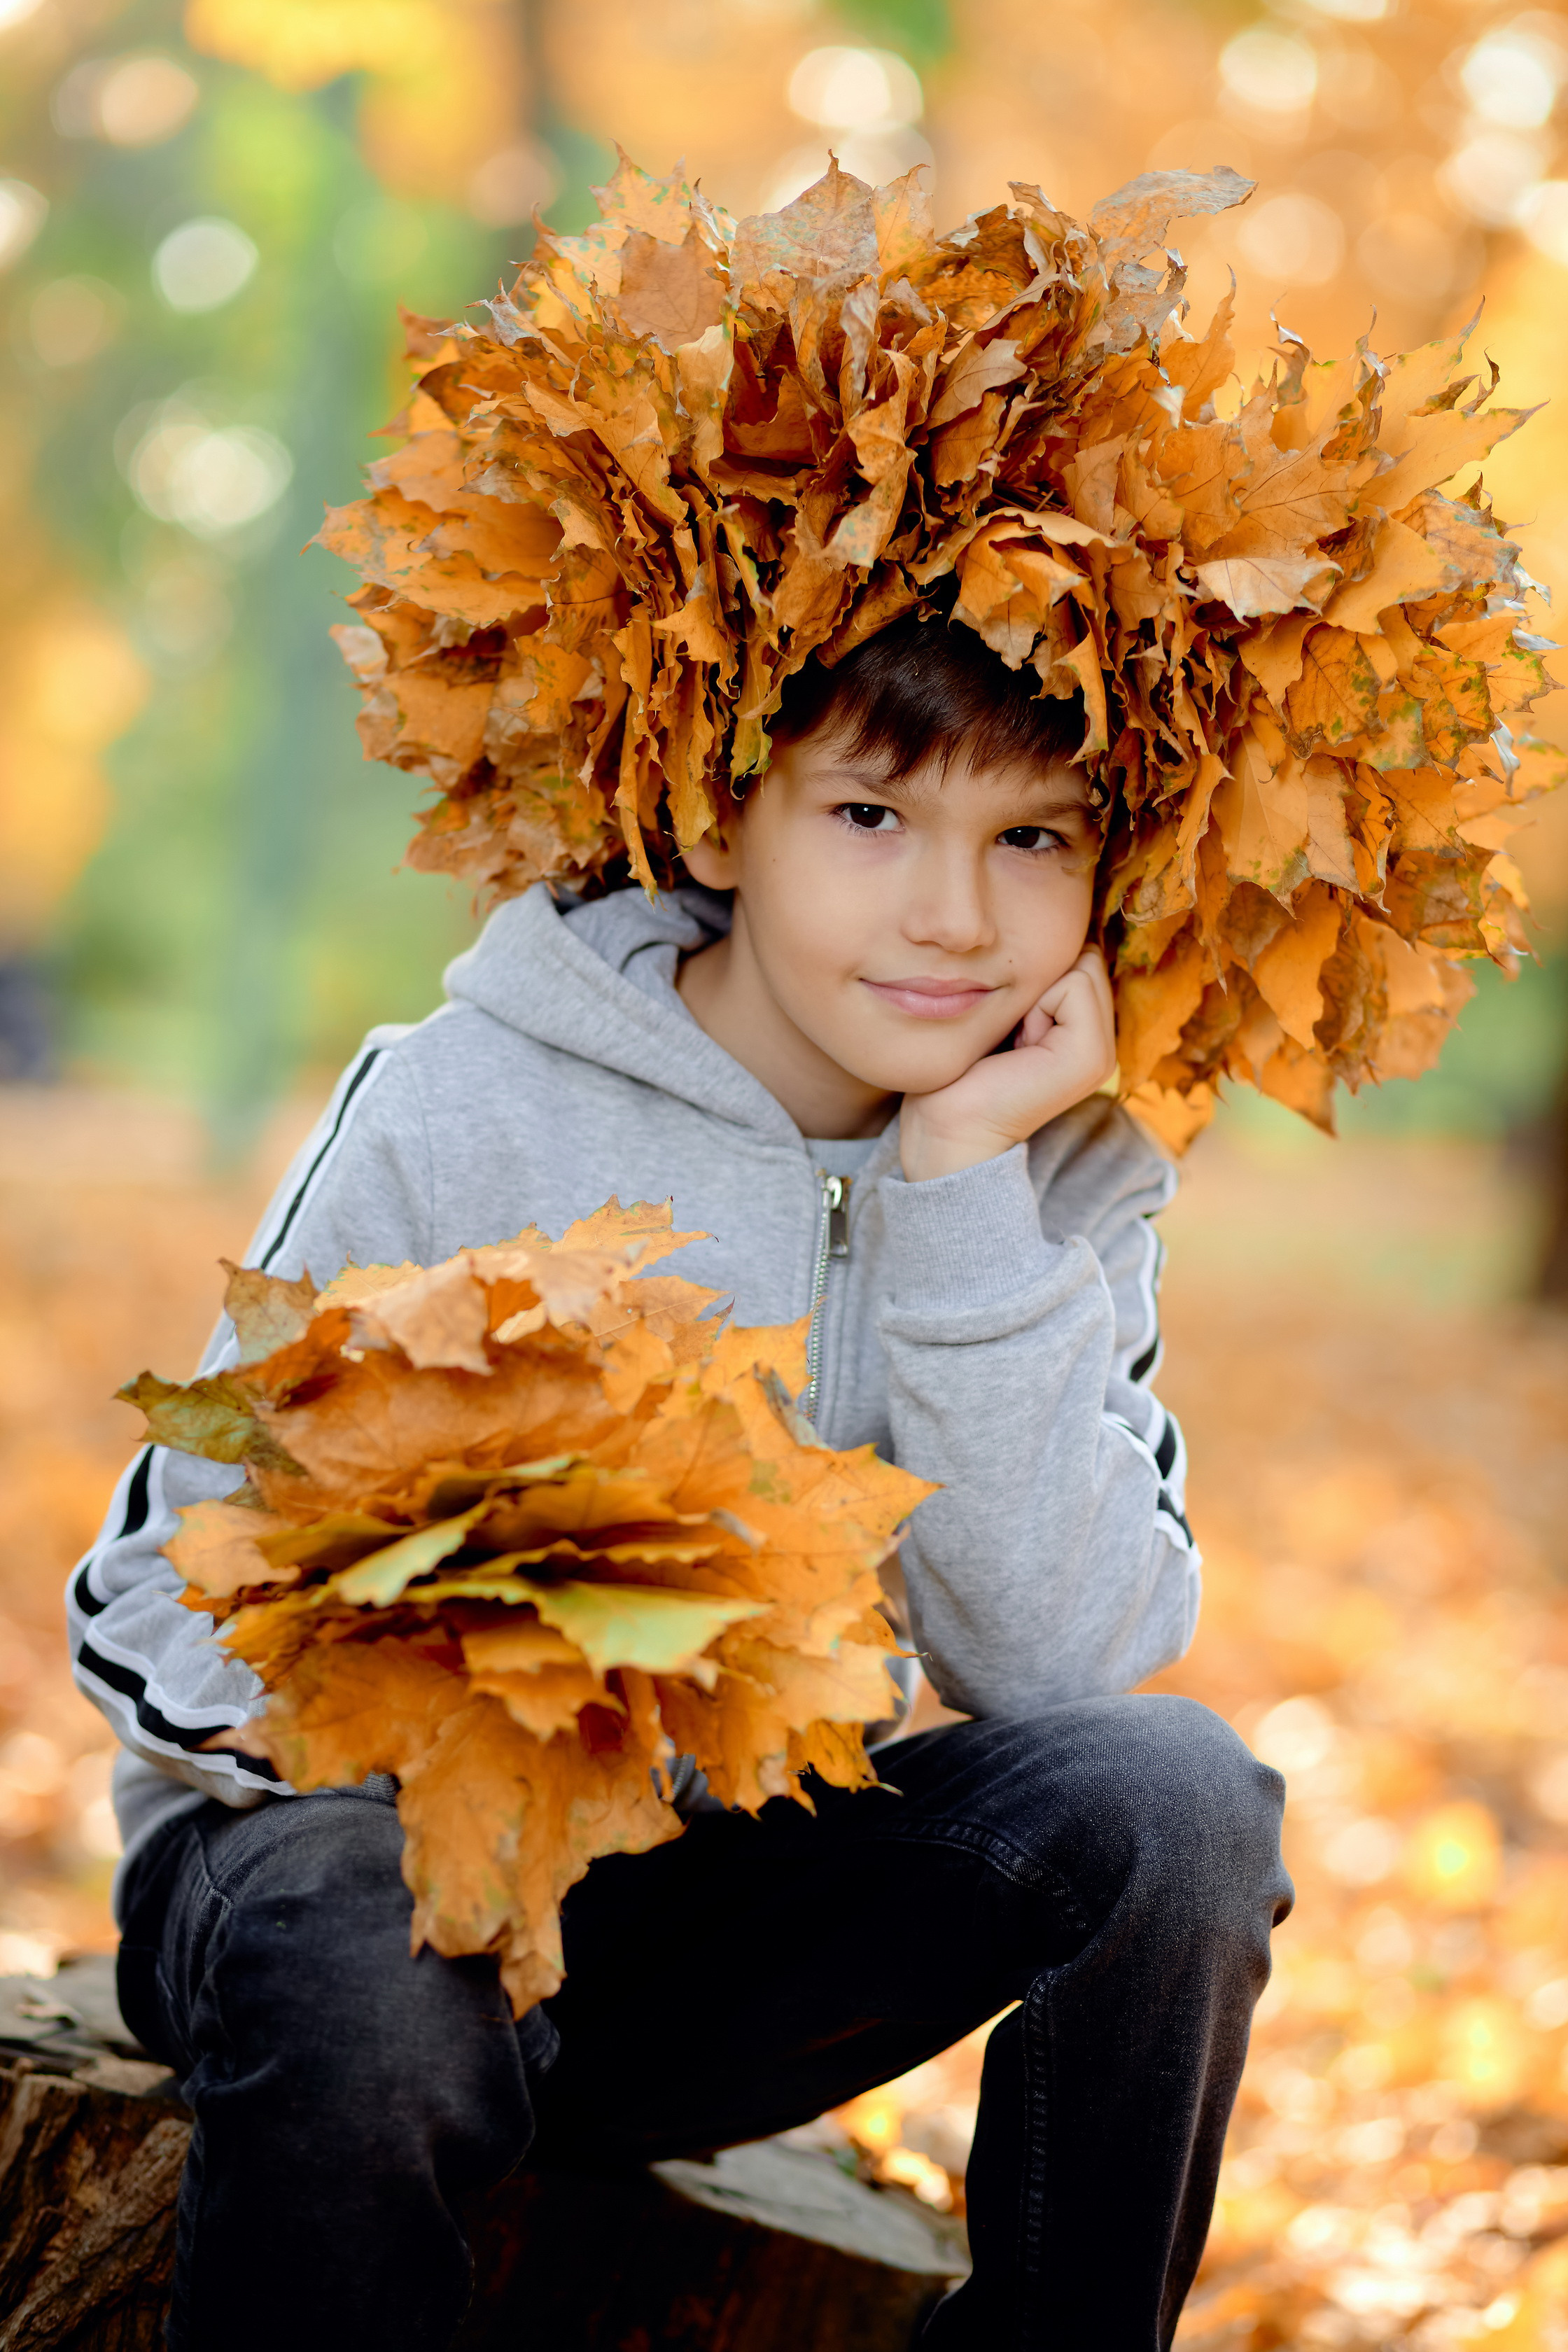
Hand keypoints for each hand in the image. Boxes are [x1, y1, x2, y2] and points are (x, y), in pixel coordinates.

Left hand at [900, 948, 1117, 1182]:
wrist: (947, 1128)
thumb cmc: (959, 1070)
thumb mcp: (1005, 1012)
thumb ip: (1037, 981)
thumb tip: (1048, 931)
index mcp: (1086, 1031)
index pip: (1081, 955)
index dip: (1035, 974)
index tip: (1009, 1022)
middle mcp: (1104, 1042)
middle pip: (1085, 955)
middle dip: (1039, 980)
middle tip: (1011, 1032)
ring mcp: (1103, 1052)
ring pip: (1081, 965)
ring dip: (1034, 992)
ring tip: (1013, 1040)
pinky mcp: (1091, 1057)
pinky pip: (1073, 984)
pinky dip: (1036, 1005)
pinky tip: (1017, 1047)